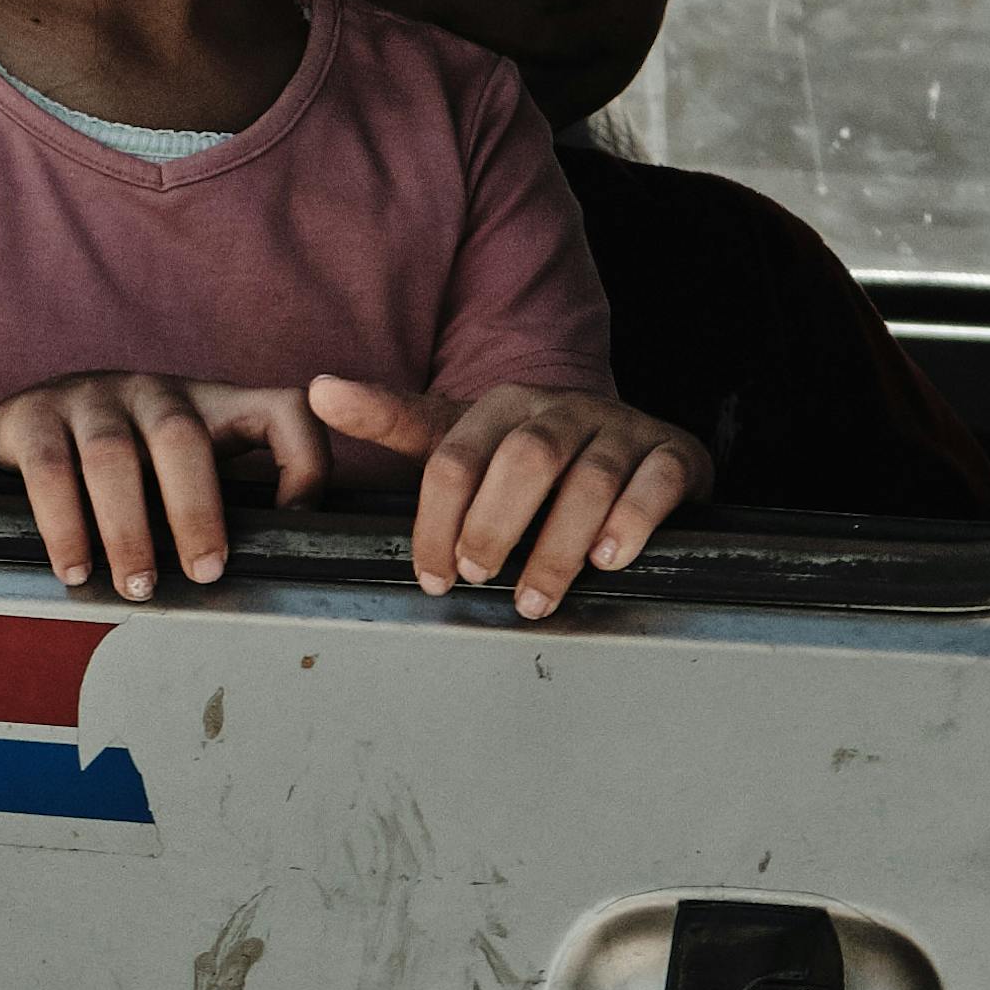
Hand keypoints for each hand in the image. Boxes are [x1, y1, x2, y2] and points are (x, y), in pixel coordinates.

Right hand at [0, 374, 330, 597]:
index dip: (303, 459)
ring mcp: (90, 397)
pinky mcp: (31, 413)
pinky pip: (50, 469)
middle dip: (197, 511)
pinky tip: (75, 569)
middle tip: (205, 573)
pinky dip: (64, 526)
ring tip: (137, 586)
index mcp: (207, 407)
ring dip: (128, 529)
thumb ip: (216, 506)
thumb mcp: (174, 478)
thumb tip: (268, 574)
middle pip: (183, 437)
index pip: (279, 409)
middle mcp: (153, 392)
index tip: (297, 519)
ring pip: (114, 456)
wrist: (6, 436)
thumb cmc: (111, 474)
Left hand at [308, 379, 711, 617]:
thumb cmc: (531, 462)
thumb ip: (392, 421)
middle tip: (479, 578)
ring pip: (590, 478)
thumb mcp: (460, 440)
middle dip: (496, 525)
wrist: (630, 452)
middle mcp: (561, 408)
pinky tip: (608, 559)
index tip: (433, 578)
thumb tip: (318, 391)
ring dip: (558, 546)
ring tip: (535, 598)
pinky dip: (632, 522)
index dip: (438, 522)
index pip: (455, 456)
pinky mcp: (672, 454)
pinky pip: (656, 481)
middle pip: (525, 458)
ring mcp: (620, 428)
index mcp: (502, 404)